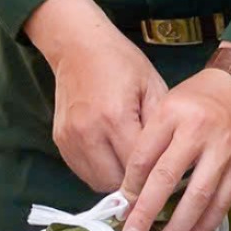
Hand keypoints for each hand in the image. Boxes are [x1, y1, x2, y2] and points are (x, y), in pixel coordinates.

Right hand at [38, 3, 169, 192]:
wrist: (78, 46)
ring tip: (134, 169)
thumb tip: (171, 161)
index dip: (157, 177)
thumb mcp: (152, 85)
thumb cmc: (121, 63)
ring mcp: (70, 139)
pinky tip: (114, 159)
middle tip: (153, 176)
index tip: (171, 179)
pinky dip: (100, 173)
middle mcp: (88, 132)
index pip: (139, 167)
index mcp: (115, 116)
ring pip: (98, 183)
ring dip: (117, 182)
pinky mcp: (60, 142)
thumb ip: (160, 126)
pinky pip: (83, 173)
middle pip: (116, 182)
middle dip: (137, 184)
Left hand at [119, 69, 230, 230]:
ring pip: (198, 195)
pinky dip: (206, 224)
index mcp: (172, 112)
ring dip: (179, 226)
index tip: (121, 208)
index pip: (144, 155)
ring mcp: (223, 149)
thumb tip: (130, 189)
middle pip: (167, 178)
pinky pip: (223, 200)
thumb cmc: (199, 98)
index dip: (130, 186)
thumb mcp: (167, 106)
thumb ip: (150, 141)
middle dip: (147, 212)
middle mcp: (198, 130)